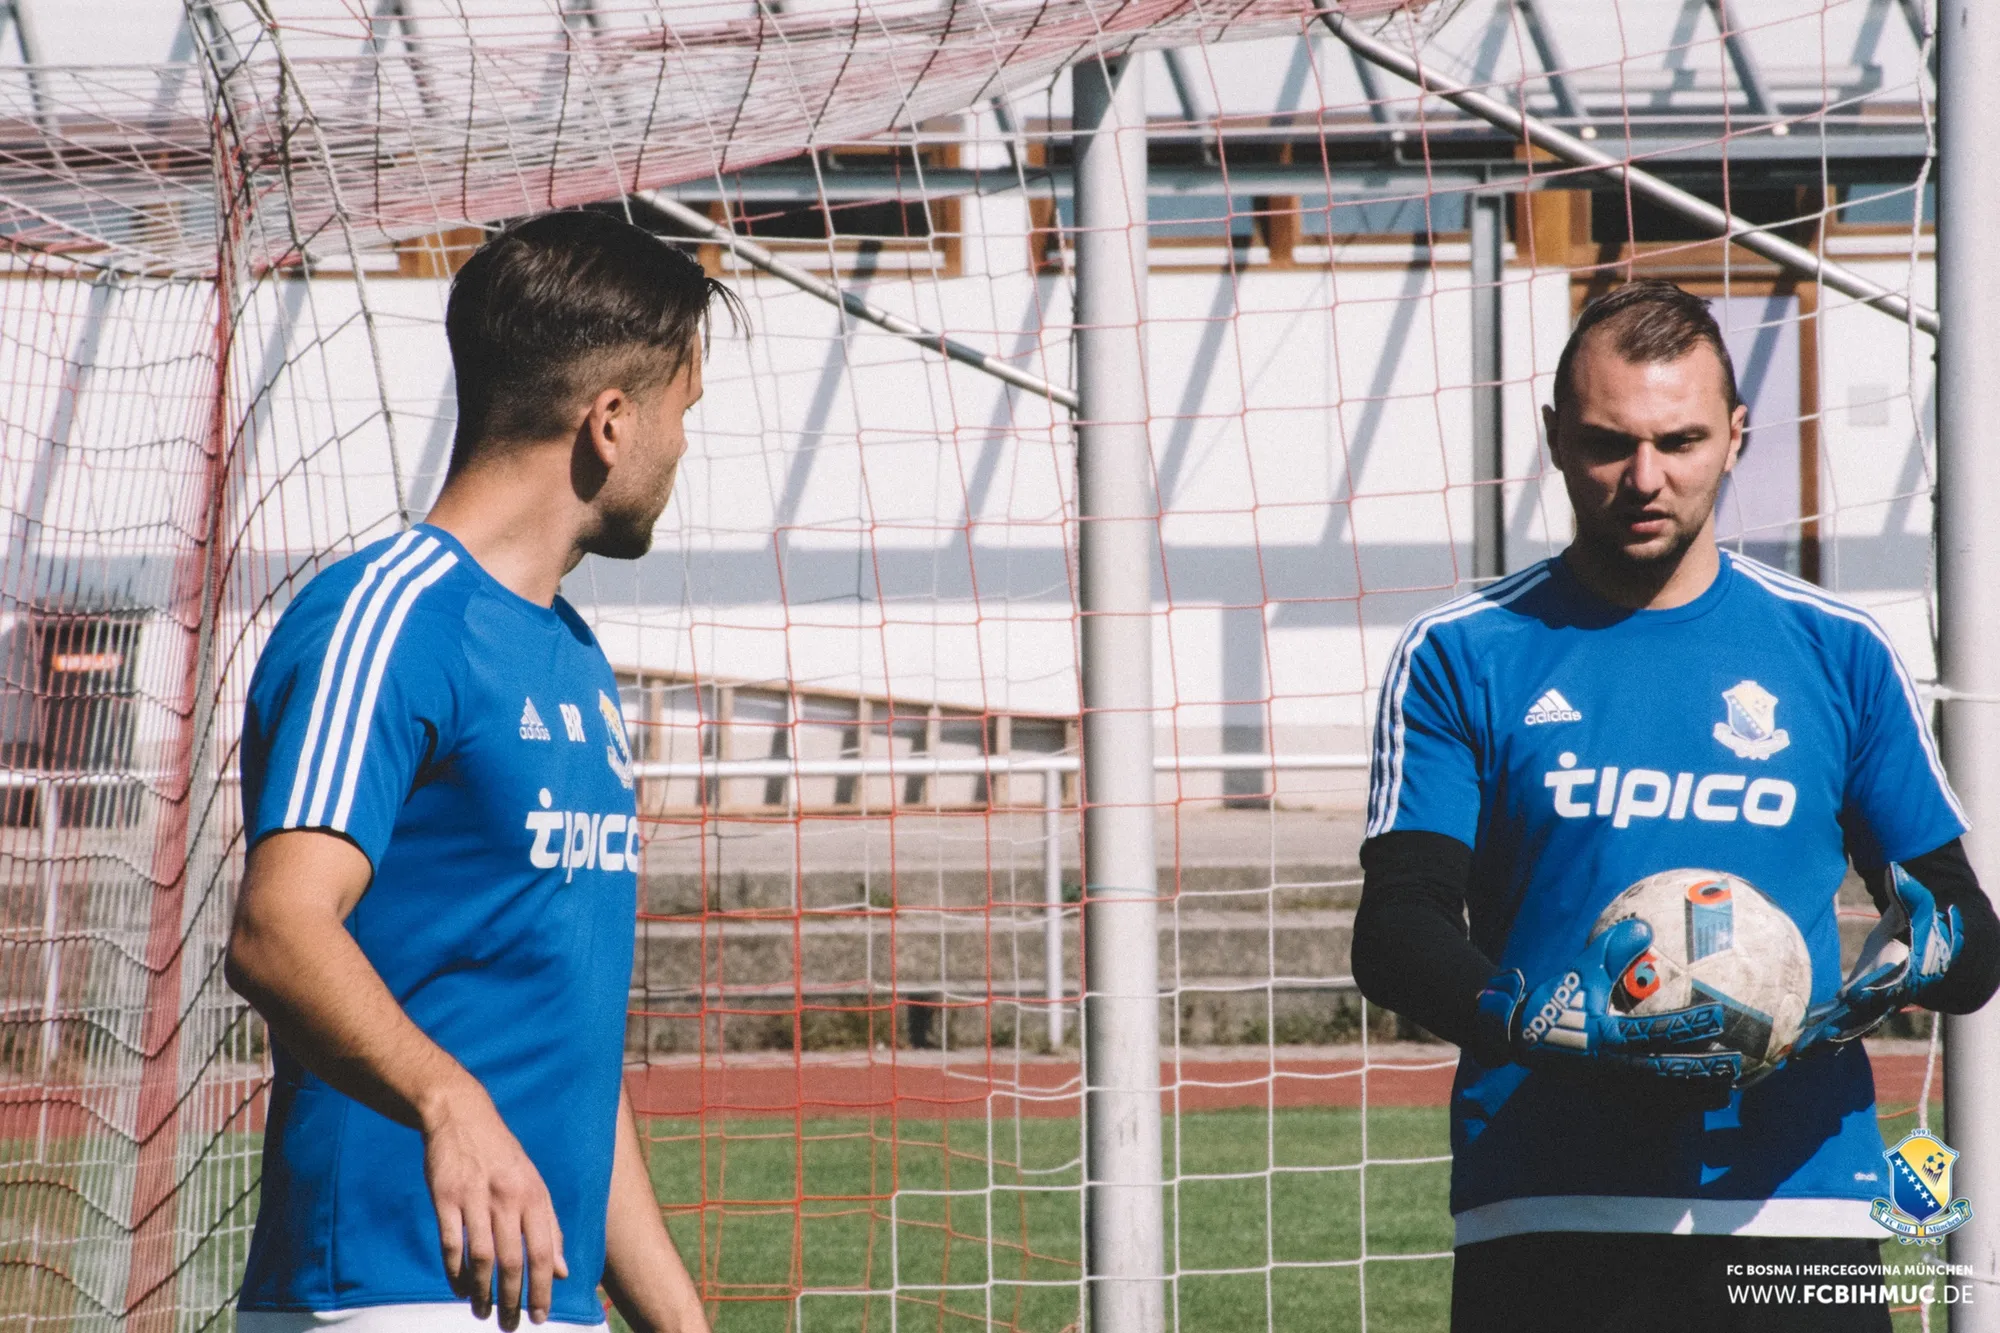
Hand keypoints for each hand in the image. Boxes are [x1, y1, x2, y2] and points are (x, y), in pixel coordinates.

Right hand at [423, 1079, 568, 1328]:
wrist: (463, 1116)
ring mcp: (475, 1197)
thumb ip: (550, 1227)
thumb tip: (562, 1271)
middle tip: (511, 1325)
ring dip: (482, 1292)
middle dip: (513, 1300)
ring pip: (481, 1258)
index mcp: (534, 1195)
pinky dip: (455, 1272)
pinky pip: (451, 1243)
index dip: (542, 1289)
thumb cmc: (504, 1157)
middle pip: (512, 1261)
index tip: (540, 1317)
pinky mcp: (445, 1197)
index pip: (543, 1252)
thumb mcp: (534, 1185)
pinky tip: (460, 1289)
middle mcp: (507, 1197)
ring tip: (483, 1312)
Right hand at [1473, 919, 1738, 1079]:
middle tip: (1734, 1063)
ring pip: (1661, 1093)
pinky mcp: (1608, 1093)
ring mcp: (1611, 1083)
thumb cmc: (1554, 1000)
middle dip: (1701, 1068)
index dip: (1688, 1025)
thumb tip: (1644, 926)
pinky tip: (1695, 1104)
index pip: (1656, 1030)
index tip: (1720, 1017)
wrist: (1519, 1036)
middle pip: (1666, 1070)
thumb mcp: (1580, 971)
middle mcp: (1613, 1064)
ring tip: (1726, 1091)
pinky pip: (1647, 1105)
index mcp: (1607, 1034)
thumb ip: (1612, 950)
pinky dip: (1674, 1106)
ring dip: (1694, 1093)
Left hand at [1794, 864, 1961, 1055]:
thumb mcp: (1917, 906)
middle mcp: (1883, 994)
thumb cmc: (1919, 927)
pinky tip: (1792, 1048)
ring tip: (1795, 1053)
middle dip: (1839, 1027)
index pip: (1881, 983)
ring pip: (1846, 1027)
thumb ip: (1907, 891)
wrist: (1929, 955)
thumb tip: (1897, 870)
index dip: (1867, 991)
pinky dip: (1818, 1038)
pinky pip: (1836, 1025)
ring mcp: (1870, 1005)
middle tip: (1814, 1039)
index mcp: (1896, 971)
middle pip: (1860, 1015)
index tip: (1848, 996)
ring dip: (1823, 1041)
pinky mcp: (1855, 1006)